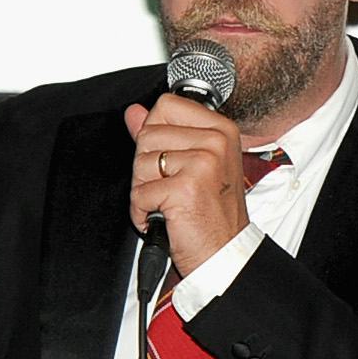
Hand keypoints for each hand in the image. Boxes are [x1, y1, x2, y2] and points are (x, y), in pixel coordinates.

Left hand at [125, 93, 250, 277]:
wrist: (224, 253)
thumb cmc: (212, 214)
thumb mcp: (192, 165)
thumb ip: (161, 134)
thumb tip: (133, 113)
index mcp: (221, 129)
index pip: (166, 105)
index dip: (155, 132)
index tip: (170, 158)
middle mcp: (216, 141)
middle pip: (148, 134)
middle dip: (147, 167)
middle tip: (171, 187)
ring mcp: (203, 163)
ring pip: (141, 163)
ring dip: (145, 190)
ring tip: (169, 203)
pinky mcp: (185, 187)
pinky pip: (140, 192)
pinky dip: (144, 211)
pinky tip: (165, 217)